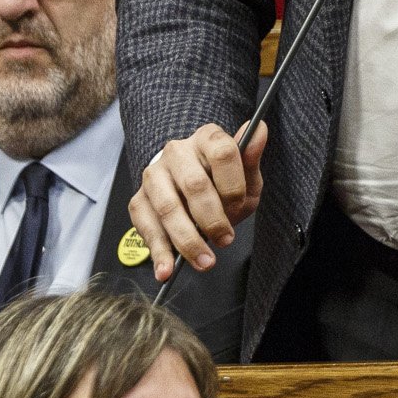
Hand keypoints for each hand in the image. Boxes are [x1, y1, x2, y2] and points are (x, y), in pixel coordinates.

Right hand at [128, 124, 266, 281]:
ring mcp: (154, 175)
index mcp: (207, 139)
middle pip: (194, 184)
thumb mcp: (246, 173)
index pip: (222, 152)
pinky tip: (166, 269)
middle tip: (226, 240)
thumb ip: (251, 158)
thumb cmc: (223, 181)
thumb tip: (259, 128)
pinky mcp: (138, 199)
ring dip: (187, 240)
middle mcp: (176, 152)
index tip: (239, 206)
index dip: (233, 183)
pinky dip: (158, 251)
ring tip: (205, 261)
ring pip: (168, 207)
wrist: (193, 188)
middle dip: (212, 218)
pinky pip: (145, 225)